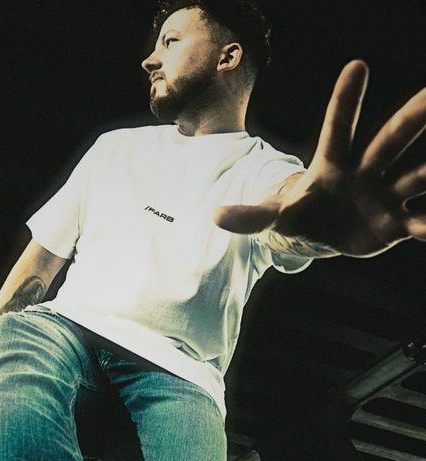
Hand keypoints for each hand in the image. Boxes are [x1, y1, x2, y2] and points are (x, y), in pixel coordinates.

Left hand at [214, 61, 425, 256]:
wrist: (321, 233)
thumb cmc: (299, 214)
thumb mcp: (273, 216)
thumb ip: (251, 215)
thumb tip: (215, 215)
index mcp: (331, 167)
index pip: (337, 131)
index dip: (345, 103)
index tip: (356, 66)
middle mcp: (364, 173)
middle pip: (390, 142)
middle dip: (413, 118)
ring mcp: (383, 196)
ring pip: (416, 176)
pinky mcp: (396, 224)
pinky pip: (420, 222)